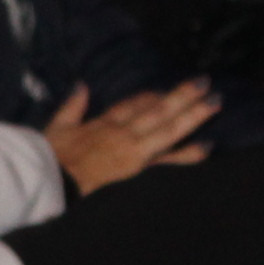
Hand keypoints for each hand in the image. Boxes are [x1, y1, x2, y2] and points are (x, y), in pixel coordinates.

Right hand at [40, 79, 218, 195]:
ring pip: (168, 127)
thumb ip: (72, 106)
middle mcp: (122, 132)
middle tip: (204, 82)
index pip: (130, 106)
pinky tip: (208, 146)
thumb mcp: (55, 128)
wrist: (50, 182)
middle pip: (156, 110)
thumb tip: (82, 85)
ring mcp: (133, 149)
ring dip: (193, 114)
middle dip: (180, 96)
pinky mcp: (138, 169)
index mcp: (102, 124)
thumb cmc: (48, 160)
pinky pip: (168, 160)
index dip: (148, 98)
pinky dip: (188, 153)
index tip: (162, 91)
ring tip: (215, 102)